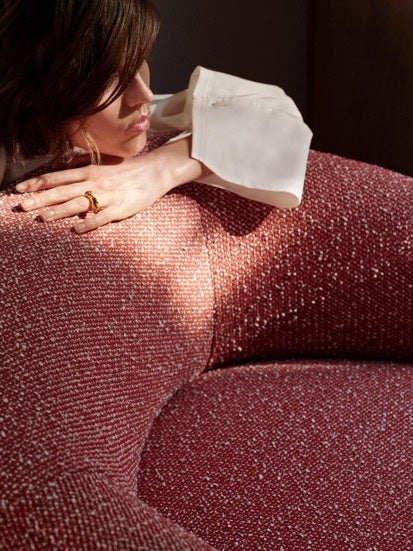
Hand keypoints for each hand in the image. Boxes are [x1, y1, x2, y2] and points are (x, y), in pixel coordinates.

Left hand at [16, 137, 209, 233]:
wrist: (155, 170)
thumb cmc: (128, 169)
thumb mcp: (103, 164)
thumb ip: (83, 169)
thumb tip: (62, 175)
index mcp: (88, 170)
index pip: (57, 176)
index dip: (37, 183)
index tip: (19, 189)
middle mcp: (94, 181)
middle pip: (62, 190)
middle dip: (40, 199)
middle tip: (21, 206)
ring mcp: (107, 195)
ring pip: (78, 204)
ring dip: (59, 211)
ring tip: (41, 219)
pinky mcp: (121, 208)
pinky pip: (102, 217)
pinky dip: (89, 223)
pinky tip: (76, 230)